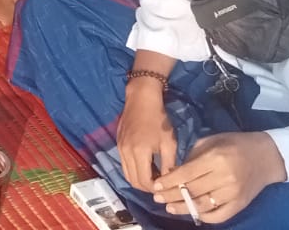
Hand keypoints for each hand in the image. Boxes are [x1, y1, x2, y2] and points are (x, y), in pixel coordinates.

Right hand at [116, 78, 176, 192]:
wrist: (141, 98)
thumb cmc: (159, 119)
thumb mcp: (169, 142)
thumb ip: (168, 164)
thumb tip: (170, 182)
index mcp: (139, 153)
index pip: (145, 182)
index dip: (156, 189)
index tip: (166, 187)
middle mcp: (126, 153)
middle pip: (133, 181)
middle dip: (147, 187)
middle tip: (160, 184)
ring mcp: (120, 148)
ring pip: (127, 174)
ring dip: (139, 179)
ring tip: (154, 175)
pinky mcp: (118, 144)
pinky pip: (124, 164)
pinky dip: (134, 170)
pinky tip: (146, 164)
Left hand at [153, 132, 284, 223]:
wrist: (266, 156)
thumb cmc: (234, 144)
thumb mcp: (210, 142)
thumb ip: (192, 157)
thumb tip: (174, 173)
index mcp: (216, 159)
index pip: (187, 174)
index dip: (169, 182)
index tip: (156, 187)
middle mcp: (225, 178)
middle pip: (193, 191)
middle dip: (172, 196)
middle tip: (157, 199)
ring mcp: (233, 194)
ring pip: (204, 205)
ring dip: (184, 208)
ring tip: (169, 207)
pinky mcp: (240, 204)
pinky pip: (220, 215)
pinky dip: (204, 216)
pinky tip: (192, 213)